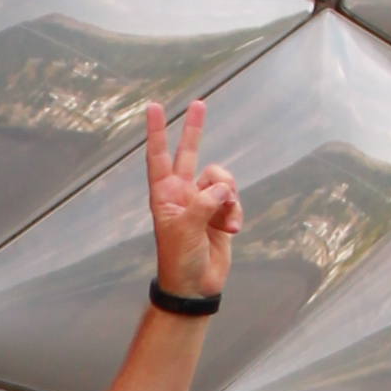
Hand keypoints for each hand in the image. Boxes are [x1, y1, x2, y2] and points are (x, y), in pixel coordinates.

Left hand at [145, 97, 240, 299]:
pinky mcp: (221, 213)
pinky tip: (232, 229)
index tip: (153, 107)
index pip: (158, 157)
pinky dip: (236, 211)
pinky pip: (234, 198)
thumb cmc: (179, 259)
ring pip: (221, 179)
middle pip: (189, 154)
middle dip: (194, 130)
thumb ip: (203, 203)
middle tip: (198, 104)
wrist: (196, 286)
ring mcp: (203, 202)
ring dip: (228, 195)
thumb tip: (223, 188)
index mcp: (164, 195)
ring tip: (226, 217)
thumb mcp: (186, 229)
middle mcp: (182, 194)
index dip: (156, 132)